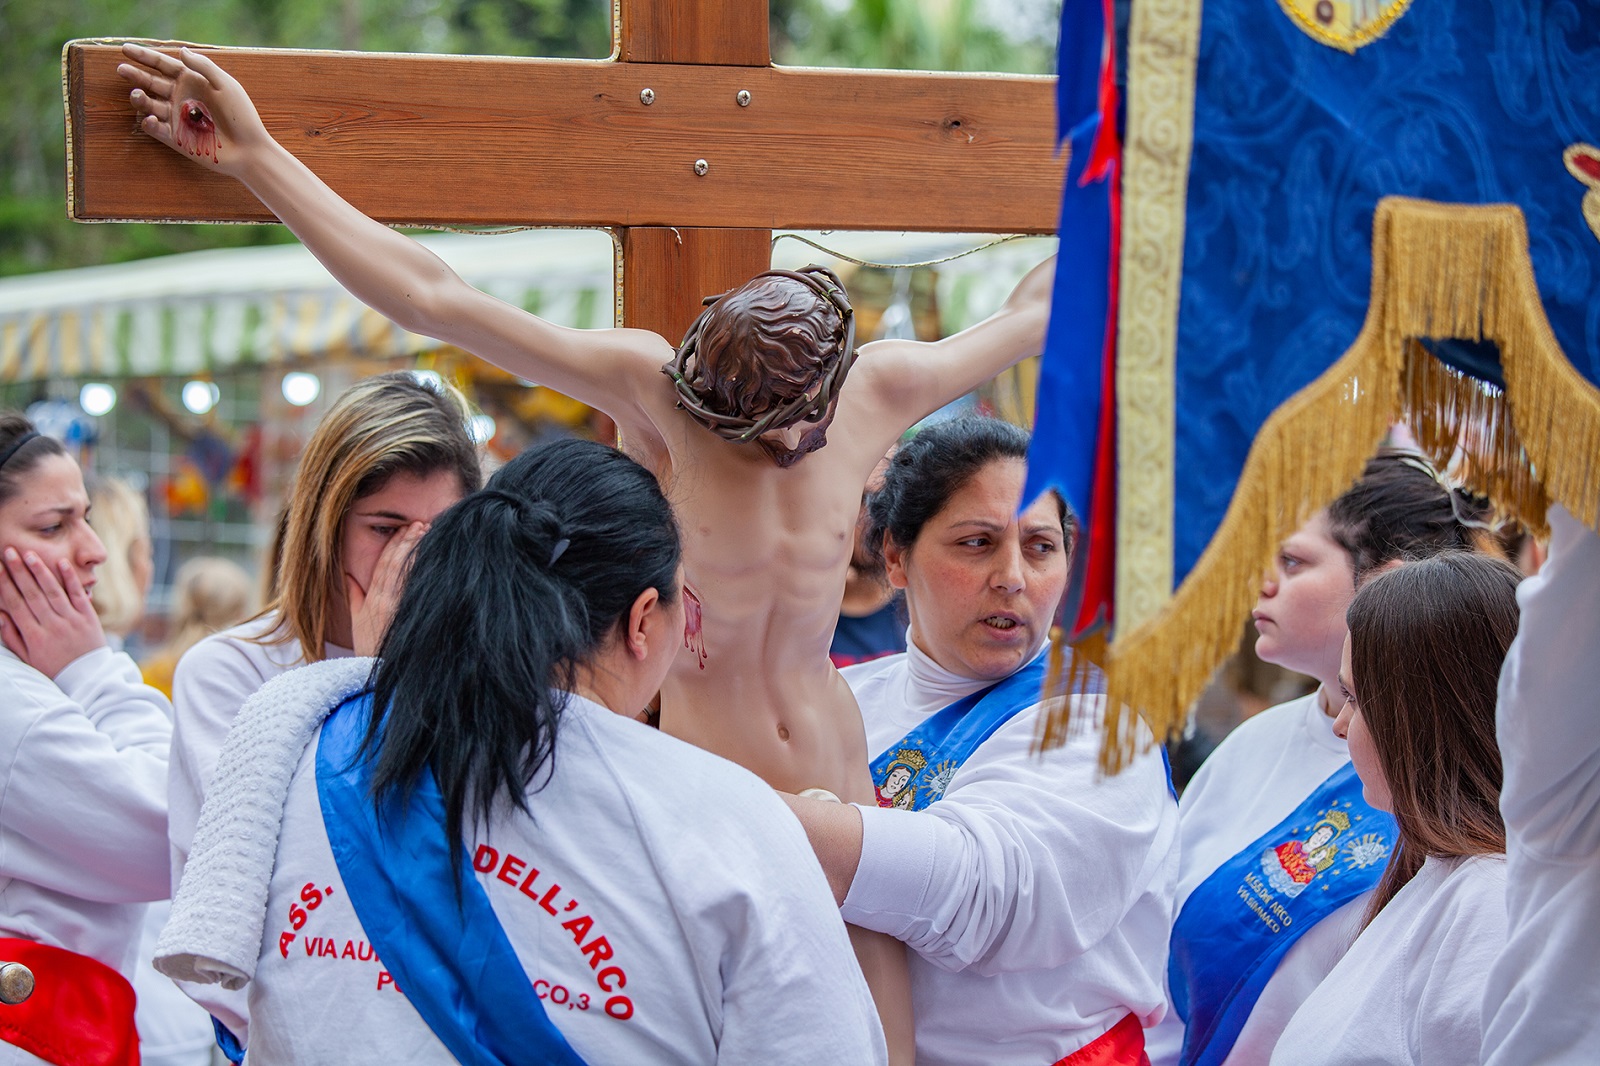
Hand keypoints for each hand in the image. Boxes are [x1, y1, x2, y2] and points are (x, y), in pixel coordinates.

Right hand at [0, 548, 105, 677]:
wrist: (88, 678)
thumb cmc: (54, 667)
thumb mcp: (28, 657)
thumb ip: (12, 636)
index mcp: (33, 636)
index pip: (15, 604)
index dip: (4, 585)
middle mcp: (51, 625)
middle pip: (31, 594)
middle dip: (18, 572)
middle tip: (9, 552)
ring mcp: (71, 620)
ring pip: (53, 592)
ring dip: (40, 571)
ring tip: (29, 554)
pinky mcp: (88, 617)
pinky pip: (78, 595)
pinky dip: (70, 579)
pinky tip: (62, 563)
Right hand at [118, 43, 272, 176]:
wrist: (248, 148)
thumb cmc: (241, 115)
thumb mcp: (225, 85)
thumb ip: (203, 67)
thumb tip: (181, 51)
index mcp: (191, 81)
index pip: (163, 65)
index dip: (145, 56)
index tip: (126, 49)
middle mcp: (180, 97)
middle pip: (151, 82)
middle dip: (135, 75)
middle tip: (122, 69)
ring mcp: (176, 117)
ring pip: (149, 104)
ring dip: (140, 98)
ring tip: (137, 94)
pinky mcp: (174, 137)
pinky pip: (155, 128)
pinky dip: (149, 123)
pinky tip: (150, 119)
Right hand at [346, 522, 427, 656]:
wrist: (376, 671)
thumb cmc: (368, 648)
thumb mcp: (356, 621)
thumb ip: (354, 596)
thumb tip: (349, 575)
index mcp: (372, 599)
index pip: (383, 564)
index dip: (394, 544)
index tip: (405, 528)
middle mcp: (384, 601)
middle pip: (395, 563)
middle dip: (408, 541)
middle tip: (420, 523)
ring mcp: (397, 609)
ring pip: (406, 573)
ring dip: (417, 551)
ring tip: (428, 532)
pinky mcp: (408, 617)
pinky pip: (415, 590)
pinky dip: (422, 572)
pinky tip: (432, 558)